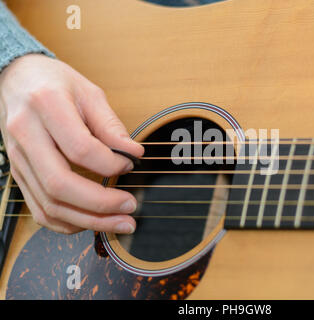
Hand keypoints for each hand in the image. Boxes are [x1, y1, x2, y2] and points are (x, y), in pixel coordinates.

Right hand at [0, 54, 144, 233]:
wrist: (18, 80)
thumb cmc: (55, 83)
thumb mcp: (89, 93)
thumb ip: (110, 125)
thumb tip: (133, 153)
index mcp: (46, 106)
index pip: (80, 148)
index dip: (110, 163)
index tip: (130, 164)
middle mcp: (26, 135)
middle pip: (60, 184)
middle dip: (101, 203)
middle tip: (130, 206)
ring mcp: (18, 159)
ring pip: (49, 203)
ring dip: (88, 220)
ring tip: (120, 222)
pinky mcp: (18, 174)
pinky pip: (39, 209)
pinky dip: (66, 222)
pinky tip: (91, 221)